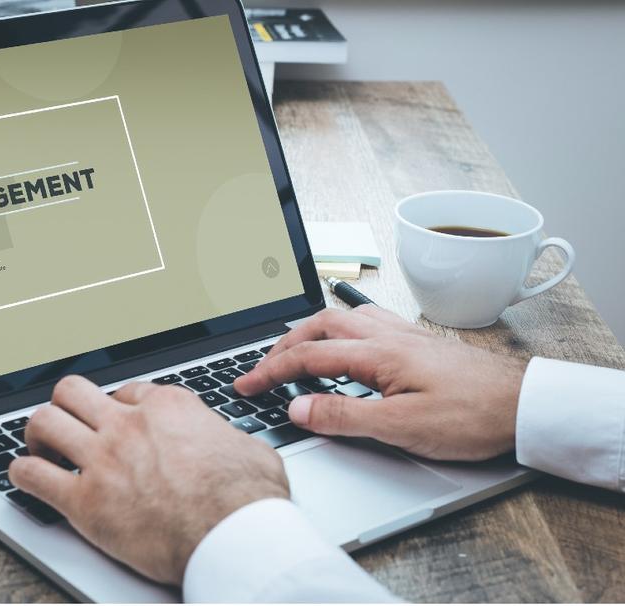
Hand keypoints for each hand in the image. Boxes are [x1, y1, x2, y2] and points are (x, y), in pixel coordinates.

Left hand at [7, 376, 288, 584]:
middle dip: (65, 405)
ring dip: (37, 434)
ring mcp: (102, 460)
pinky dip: (22, 473)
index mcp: (167, 407)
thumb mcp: (249, 448)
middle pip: (72, 391)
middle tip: (67, 424)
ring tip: (41, 448)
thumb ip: (226, 437)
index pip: (125, 390)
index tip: (116, 421)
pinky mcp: (84, 502)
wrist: (235, 539)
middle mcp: (128, 425)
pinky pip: (32, 476)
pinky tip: (26, 477)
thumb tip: (231, 444)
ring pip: (44, 421)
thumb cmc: (248, 501)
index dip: (117, 406)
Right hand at [233, 306, 528, 460]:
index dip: (270, 371)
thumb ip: (344, 416)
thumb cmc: (473, 415)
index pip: (308, 357)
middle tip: (263, 368)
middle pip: (319, 326)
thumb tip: (297, 408)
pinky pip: (369, 322)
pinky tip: (349, 343)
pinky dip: (342, 329)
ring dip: (311, 332)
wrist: (525, 404)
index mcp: (377, 354)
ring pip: (344, 318)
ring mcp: (405, 335)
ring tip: (295, 351)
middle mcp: (388, 335)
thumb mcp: (401, 426)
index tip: (245, 385)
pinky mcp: (420, 342)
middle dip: (283, 345)